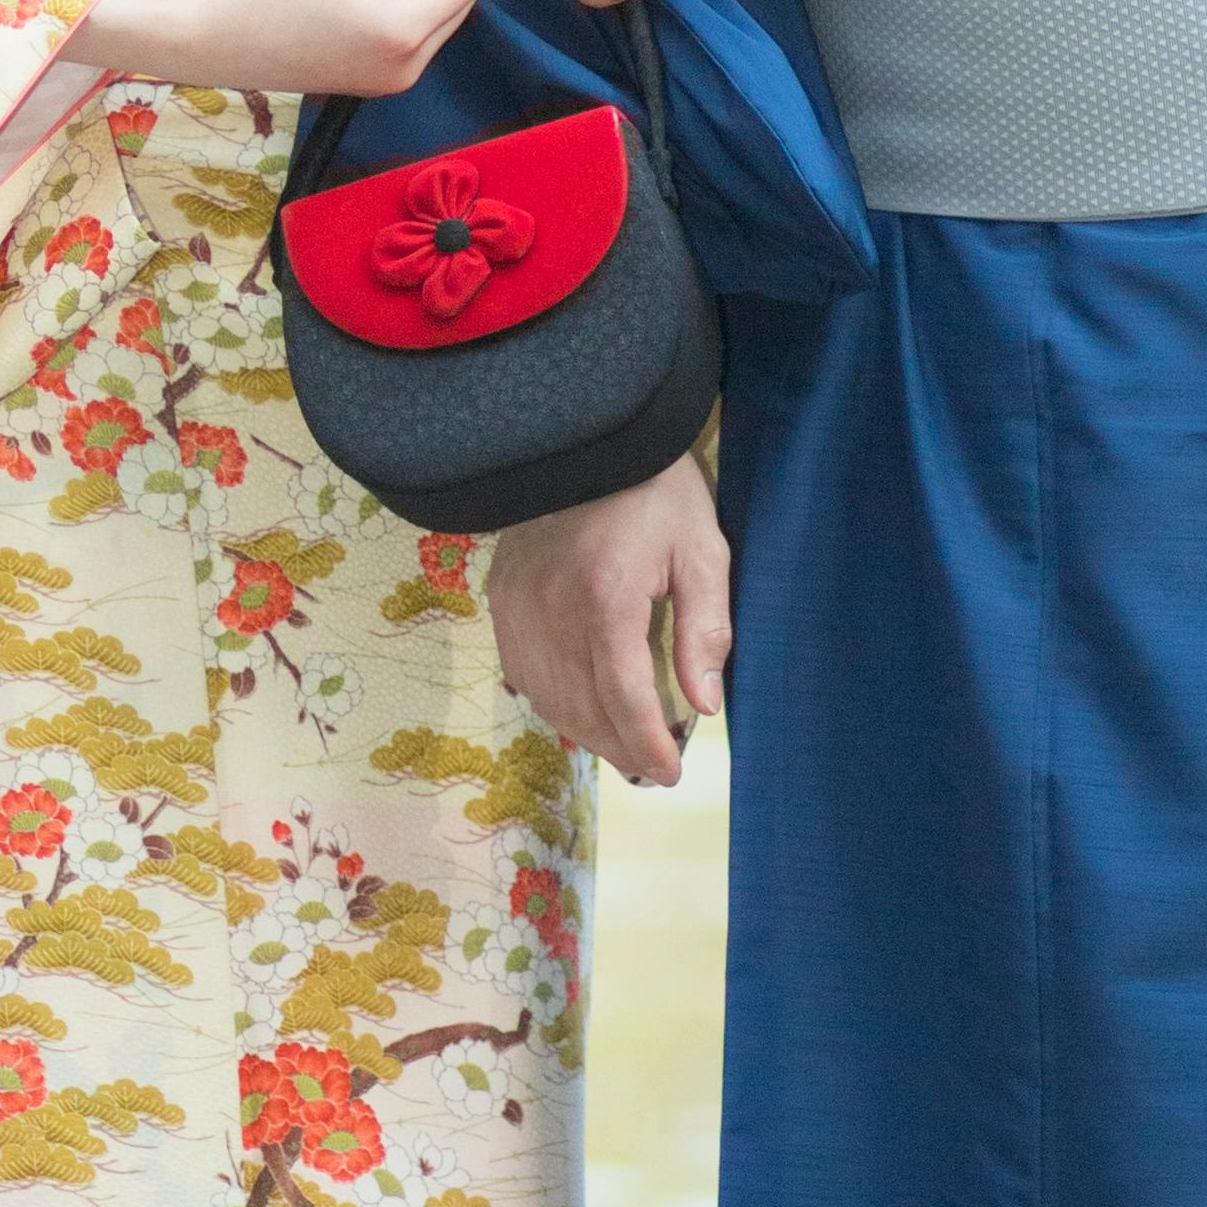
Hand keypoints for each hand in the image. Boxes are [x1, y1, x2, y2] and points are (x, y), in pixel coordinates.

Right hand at [488, 452, 732, 789]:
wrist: (585, 433)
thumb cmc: (654, 490)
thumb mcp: (700, 550)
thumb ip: (704, 630)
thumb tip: (705, 704)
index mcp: (608, 598)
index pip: (625, 699)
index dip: (649, 746)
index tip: (671, 772)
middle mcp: (553, 609)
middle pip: (582, 709)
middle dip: (620, 750)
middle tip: (652, 769)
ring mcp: (519, 604)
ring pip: (546, 698)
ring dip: (583, 733)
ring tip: (620, 746)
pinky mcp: (501, 595)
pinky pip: (519, 670)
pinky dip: (548, 700)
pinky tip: (575, 708)